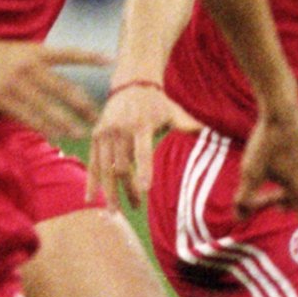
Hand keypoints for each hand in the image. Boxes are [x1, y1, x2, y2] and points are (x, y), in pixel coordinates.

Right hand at [0, 35, 105, 144]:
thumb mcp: (18, 52)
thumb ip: (39, 65)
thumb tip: (59, 87)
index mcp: (36, 52)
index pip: (68, 54)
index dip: (89, 57)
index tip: (110, 60)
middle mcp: (29, 67)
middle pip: (62, 88)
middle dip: (82, 104)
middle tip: (98, 116)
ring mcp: (15, 83)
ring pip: (46, 107)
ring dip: (65, 121)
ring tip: (80, 132)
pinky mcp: (1, 98)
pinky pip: (27, 116)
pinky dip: (43, 127)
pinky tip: (55, 135)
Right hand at [90, 79, 198, 215]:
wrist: (130, 83)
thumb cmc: (156, 102)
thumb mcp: (172, 110)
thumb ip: (187, 124)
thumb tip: (207, 130)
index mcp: (140, 124)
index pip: (142, 150)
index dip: (144, 169)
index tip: (146, 189)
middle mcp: (120, 129)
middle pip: (122, 165)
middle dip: (128, 188)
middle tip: (136, 207)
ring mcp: (105, 133)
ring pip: (106, 168)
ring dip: (109, 191)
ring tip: (114, 212)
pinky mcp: (96, 136)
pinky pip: (93, 163)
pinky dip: (92, 181)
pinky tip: (90, 200)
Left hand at [233, 92, 297, 233]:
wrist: (282, 109)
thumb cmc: (265, 143)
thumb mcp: (250, 172)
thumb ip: (244, 197)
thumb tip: (238, 217)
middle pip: (297, 200)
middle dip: (280, 203)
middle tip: (260, 199)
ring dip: (285, 188)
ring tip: (271, 181)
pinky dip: (290, 170)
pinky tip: (277, 158)